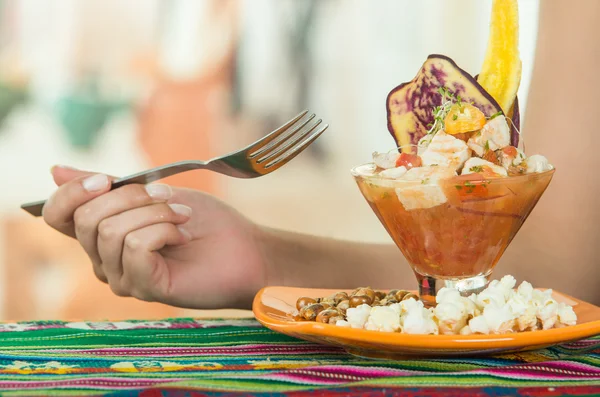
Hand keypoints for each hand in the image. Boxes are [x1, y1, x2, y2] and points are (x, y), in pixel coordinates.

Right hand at [42, 166, 267, 308]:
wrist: (243, 246)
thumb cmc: (203, 221)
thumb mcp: (152, 193)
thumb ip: (109, 186)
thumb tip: (55, 169)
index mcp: (102, 234)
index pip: (57, 216)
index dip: (72, 192)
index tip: (105, 179)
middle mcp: (104, 260)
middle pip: (87, 218)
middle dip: (131, 196)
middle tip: (169, 196)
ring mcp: (123, 277)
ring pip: (111, 232)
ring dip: (155, 212)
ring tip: (182, 217)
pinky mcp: (145, 287)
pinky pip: (136, 246)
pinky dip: (164, 230)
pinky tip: (184, 235)